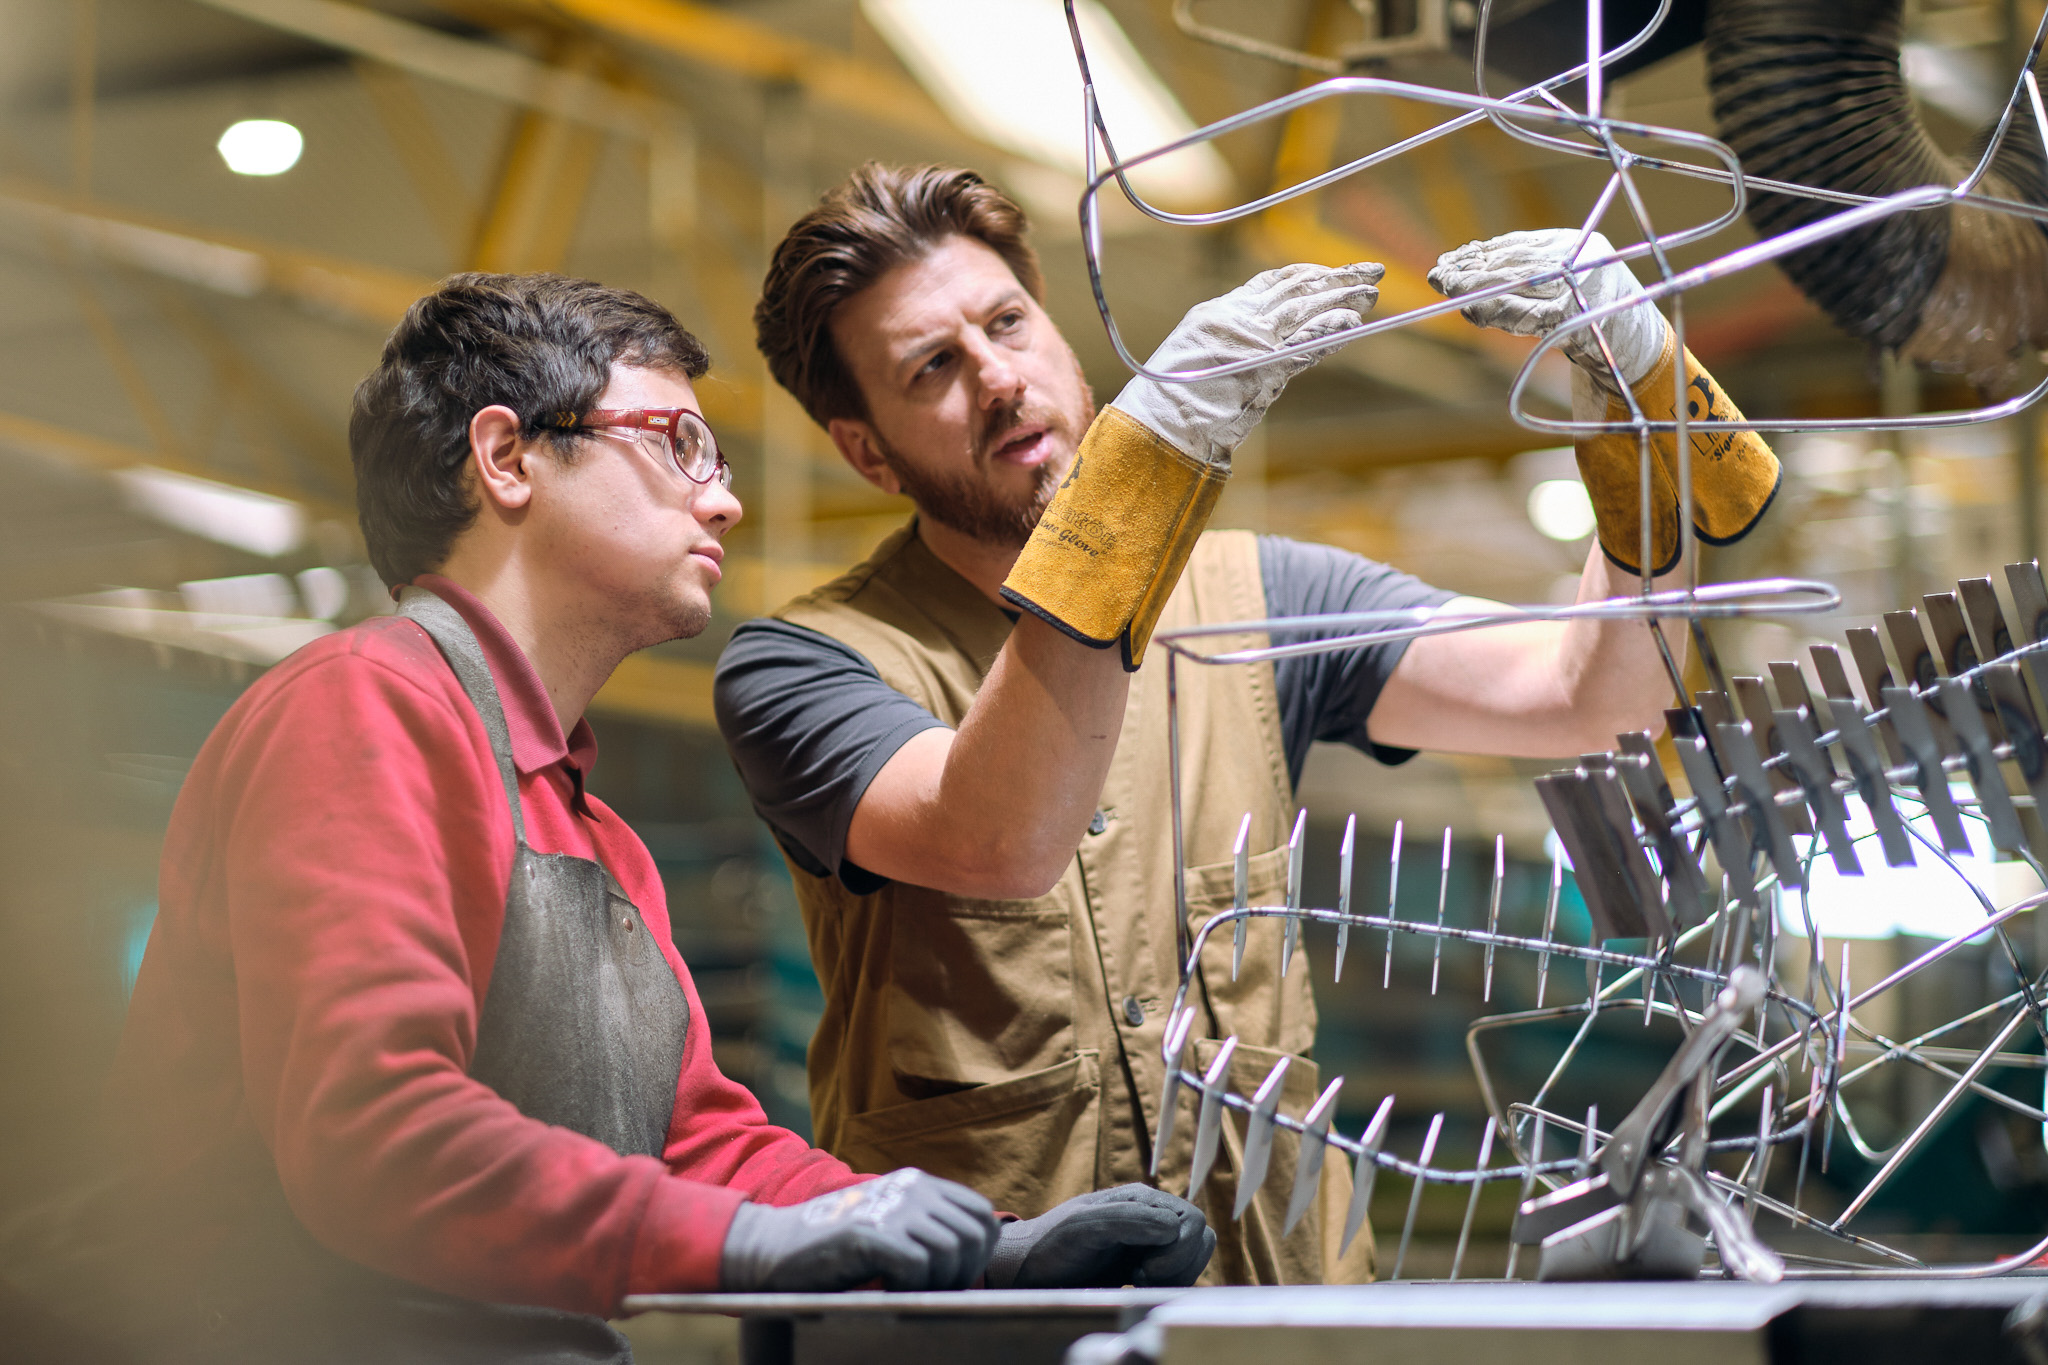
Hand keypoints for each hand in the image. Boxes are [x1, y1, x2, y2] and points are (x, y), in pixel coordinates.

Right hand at [718, 1169, 999, 1292]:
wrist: (774, 1247)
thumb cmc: (835, 1248)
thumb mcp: (890, 1224)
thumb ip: (928, 1229)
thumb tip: (976, 1259)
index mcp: (920, 1184)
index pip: (982, 1214)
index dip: (978, 1252)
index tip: (952, 1276)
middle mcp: (911, 1189)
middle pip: (974, 1234)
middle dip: (961, 1273)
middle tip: (929, 1290)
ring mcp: (889, 1208)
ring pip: (950, 1251)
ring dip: (934, 1282)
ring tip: (903, 1288)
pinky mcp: (868, 1232)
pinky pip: (916, 1264)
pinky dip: (908, 1286)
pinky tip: (883, 1287)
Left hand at [983, 1185, 1213, 1288]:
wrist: (1030, 1269)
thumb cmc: (1051, 1244)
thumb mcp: (1082, 1226)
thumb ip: (1126, 1220)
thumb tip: (1171, 1227)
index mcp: (1140, 1200)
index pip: (1192, 1219)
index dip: (1178, 1250)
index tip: (1142, 1269)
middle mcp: (1150, 1216)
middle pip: (1200, 1235)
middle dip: (1181, 1263)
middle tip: (1141, 1276)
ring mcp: (1149, 1239)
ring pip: (1194, 1254)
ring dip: (1177, 1274)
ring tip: (1139, 1281)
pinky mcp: (1144, 1262)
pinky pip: (1179, 1271)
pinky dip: (1168, 1283)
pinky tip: (1137, 1287)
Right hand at [1110, 262, 1383, 465]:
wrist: (1159, 428)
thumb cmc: (1171, 405)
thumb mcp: (1199, 363)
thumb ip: (1232, 348)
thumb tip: (1263, 349)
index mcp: (1217, 313)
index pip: (1270, 283)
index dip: (1306, 274)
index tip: (1331, 271)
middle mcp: (1235, 319)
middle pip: (1295, 290)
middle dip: (1336, 279)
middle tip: (1370, 272)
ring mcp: (1249, 341)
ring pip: (1305, 311)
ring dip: (1341, 300)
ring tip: (1371, 293)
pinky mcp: (1262, 367)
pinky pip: (1303, 345)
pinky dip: (1328, 331)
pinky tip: (1351, 322)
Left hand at [1428, 229, 1665, 390]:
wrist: (1635, 352)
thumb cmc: (1594, 319)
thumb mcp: (1564, 286)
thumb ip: (1528, 276)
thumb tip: (1468, 269)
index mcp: (1579, 244)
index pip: (1518, 244)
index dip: (1480, 252)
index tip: (1450, 259)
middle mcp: (1580, 259)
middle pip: (1512, 261)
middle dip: (1471, 269)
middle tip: (1438, 275)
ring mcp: (1578, 286)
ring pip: (1514, 283)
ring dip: (1475, 287)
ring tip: (1446, 288)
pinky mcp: (1572, 318)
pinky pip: (1523, 314)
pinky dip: (1494, 313)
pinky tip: (1472, 311)